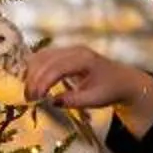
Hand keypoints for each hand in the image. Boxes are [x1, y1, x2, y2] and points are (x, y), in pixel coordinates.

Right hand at [22, 43, 139, 112]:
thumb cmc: (110, 90)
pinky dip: (34, 69)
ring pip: (41, 56)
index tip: (36, 98)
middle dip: (34, 79)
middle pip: (45, 59)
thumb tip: (52, 102)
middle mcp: (74, 50)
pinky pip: (43, 57)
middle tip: (29, 99)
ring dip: (31, 73)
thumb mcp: (95, 100)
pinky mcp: (63, 54)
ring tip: (30, 93)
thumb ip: (73, 101)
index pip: (57, 67)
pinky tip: (32, 83)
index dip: (43, 82)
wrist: (122, 80)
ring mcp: (68, 50)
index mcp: (85, 59)